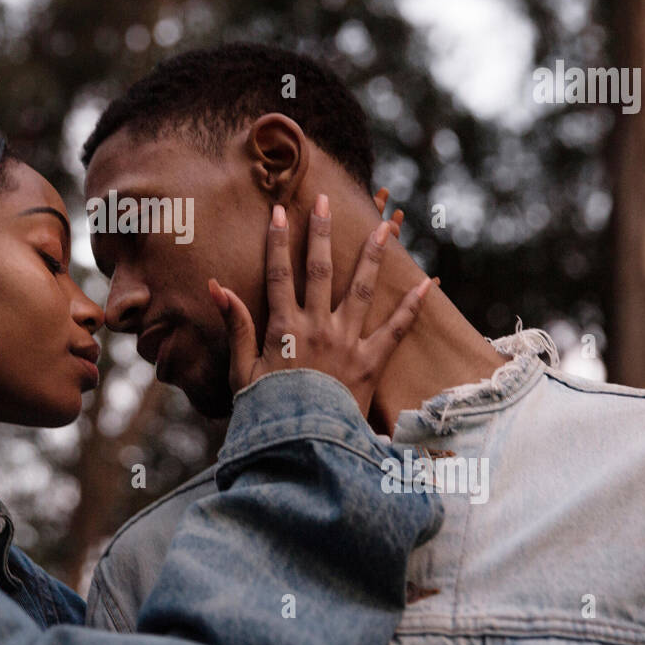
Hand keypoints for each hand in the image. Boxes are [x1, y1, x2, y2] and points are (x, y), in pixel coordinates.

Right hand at [208, 195, 433, 417]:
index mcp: (283, 328)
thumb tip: (217, 287)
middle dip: (321, 231)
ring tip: (384, 224)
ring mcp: (347, 342)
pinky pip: (396, 328)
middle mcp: (317, 327)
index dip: (278, 240)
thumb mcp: (241, 372)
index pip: (278, 274)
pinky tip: (427, 281)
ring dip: (372, 253)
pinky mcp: (372, 361)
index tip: (279, 210)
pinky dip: (413, 305)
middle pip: (320, 269)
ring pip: (361, 288)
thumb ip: (235, 326)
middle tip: (326, 198)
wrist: (304, 445)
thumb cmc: (267, 412)